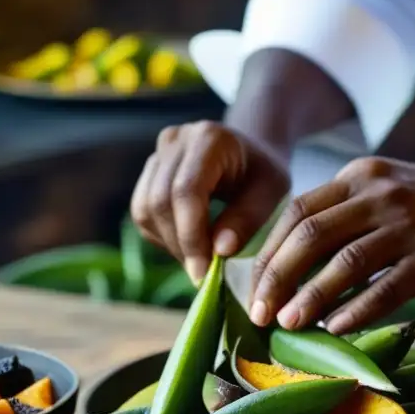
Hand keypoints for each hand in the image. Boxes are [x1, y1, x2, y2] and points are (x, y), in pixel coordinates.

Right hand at [131, 121, 289, 282]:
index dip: (191, 235)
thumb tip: (219, 252)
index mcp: (209, 138)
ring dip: (169, 243)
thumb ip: (248, 219)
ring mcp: (158, 154)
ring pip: (145, 209)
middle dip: (180, 245)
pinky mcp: (149, 172)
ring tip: (199, 261)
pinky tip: (189, 245)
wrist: (252, 154)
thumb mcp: (271, 193)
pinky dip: (163, 236)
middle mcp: (176, 140)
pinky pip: (143, 212)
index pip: (186, 191)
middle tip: (202, 275)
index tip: (203, 272)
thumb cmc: (265, 174)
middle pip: (160, 201)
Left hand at [249, 157, 414, 333]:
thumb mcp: (381, 189)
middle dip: (279, 278)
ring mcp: (407, 226)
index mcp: (358, 177)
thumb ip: (339, 214)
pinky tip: (334, 329)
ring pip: (345, 263)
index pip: (298, 212)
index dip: (270, 252)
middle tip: (259, 313)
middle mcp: (379, 196)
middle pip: (312, 236)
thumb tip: (285, 266)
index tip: (252, 286)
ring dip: (311, 297)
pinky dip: (355, 310)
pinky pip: (385, 288)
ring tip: (287, 324)